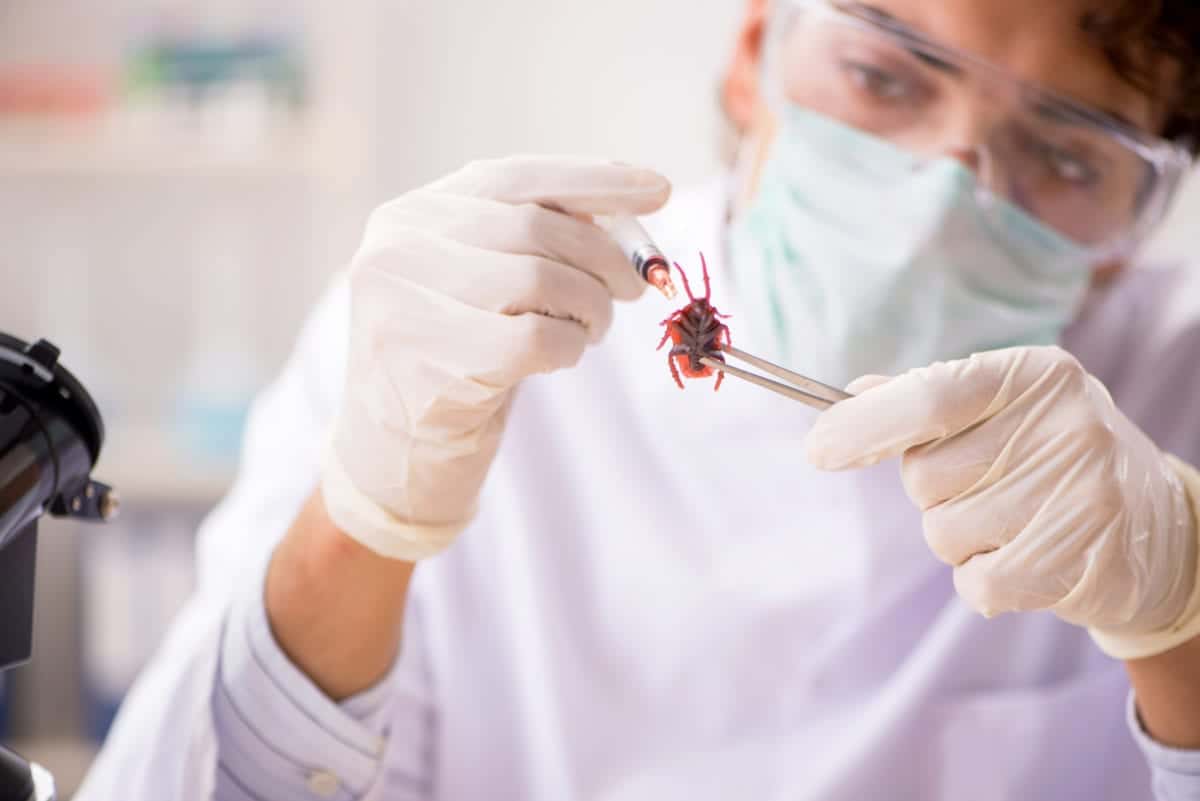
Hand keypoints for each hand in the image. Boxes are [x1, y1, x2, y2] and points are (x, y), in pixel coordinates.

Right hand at [323, 156, 670, 560]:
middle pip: (536, 226)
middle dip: (605, 256)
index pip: (514, 177)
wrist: (396, 453)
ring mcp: (405, 308)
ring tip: (592, 328)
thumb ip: (534, 235)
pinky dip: (569, 348)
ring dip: (591, 306)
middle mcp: (397, 250)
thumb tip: (635, 198)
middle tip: (633, 288)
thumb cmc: (458, 356)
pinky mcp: (432, 368)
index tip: (657, 189)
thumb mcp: (481, 280)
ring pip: (541, 279)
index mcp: (411, 214)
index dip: (593, 180)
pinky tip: (561, 358)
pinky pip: (536, 340)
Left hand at [805, 346, 1199, 657]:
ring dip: (960, 539)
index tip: (818, 449)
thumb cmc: (1050, 458)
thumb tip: (847, 398)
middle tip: (987, 486)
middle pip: (924, 476)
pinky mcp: (1089, 557)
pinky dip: (981, 580)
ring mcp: (1083, 491)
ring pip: (944, 533)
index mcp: (1032, 374)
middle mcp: (1064, 423)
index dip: (863, 426)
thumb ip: (924, 399)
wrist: (1156, 527)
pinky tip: (1023, 559)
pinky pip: (977, 582)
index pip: (928, 398)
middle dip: (933, 492)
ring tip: (1015, 521)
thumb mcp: (1000, 408)